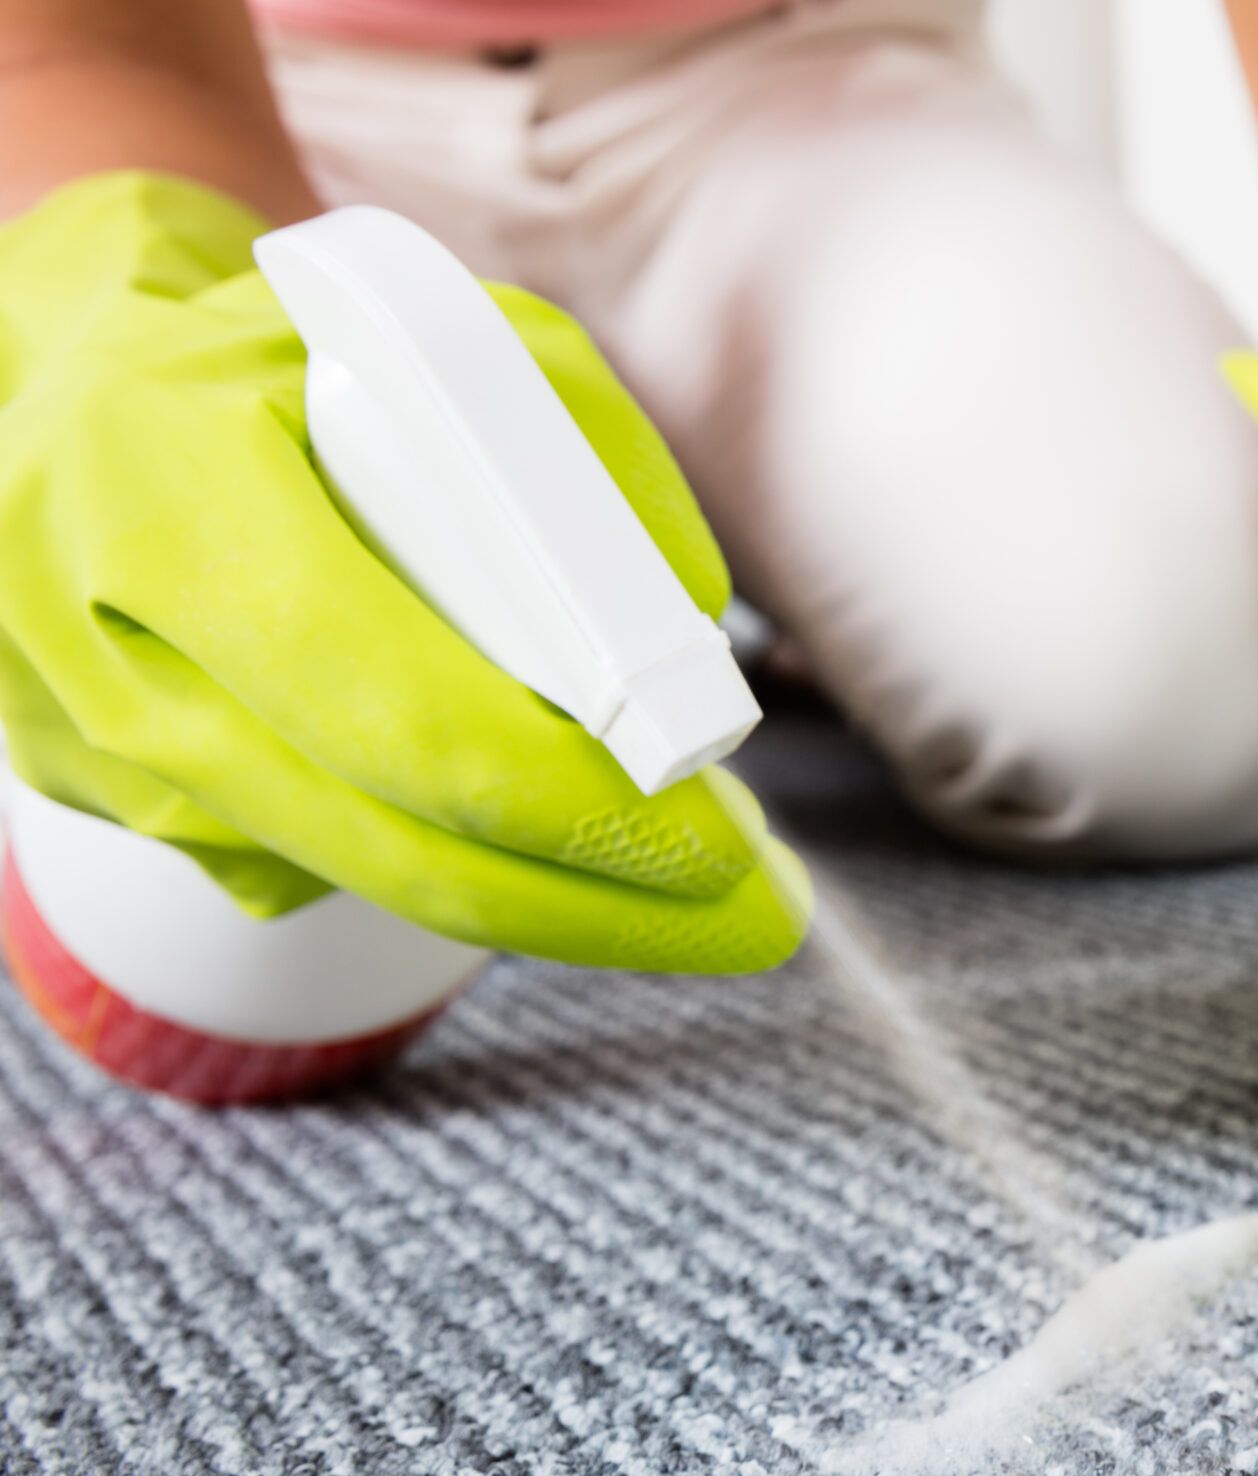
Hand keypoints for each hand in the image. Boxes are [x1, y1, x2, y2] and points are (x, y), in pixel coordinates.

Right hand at [0, 173, 805, 972]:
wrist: (63, 386)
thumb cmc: (277, 352)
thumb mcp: (436, 339)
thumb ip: (585, 450)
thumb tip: (690, 616)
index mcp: (172, 488)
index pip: (401, 709)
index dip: (570, 800)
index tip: (712, 834)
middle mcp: (114, 646)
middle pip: (398, 850)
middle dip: (599, 903)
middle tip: (750, 915)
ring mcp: (101, 750)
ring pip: (367, 881)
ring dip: (551, 900)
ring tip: (683, 884)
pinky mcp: (119, 805)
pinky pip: (319, 865)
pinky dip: (450, 855)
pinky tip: (525, 829)